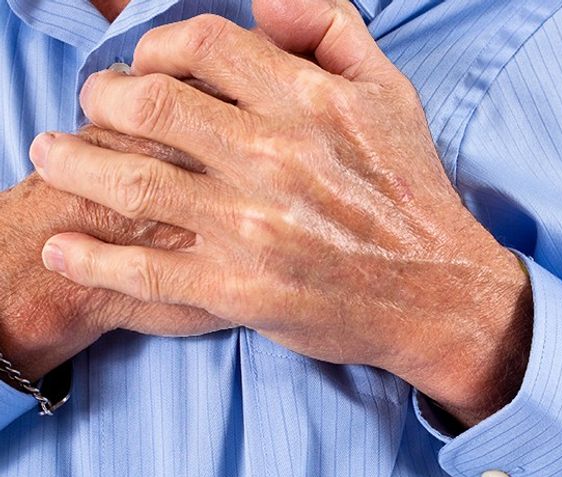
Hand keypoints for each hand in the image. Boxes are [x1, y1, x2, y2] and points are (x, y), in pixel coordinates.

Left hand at [31, 0, 531, 425]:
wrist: (441, 295)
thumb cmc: (412, 193)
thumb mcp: (391, 93)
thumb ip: (330, 28)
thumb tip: (262, 2)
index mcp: (309, 102)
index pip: (197, 45)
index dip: (154, 46)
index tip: (146, 65)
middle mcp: (275, 158)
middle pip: (145, 104)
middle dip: (102, 96)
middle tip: (94, 105)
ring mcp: (252, 227)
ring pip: (128, 181)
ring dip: (72, 162)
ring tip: (52, 155)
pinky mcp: (240, 290)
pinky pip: (142, 271)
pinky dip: (89, 259)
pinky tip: (62, 249)